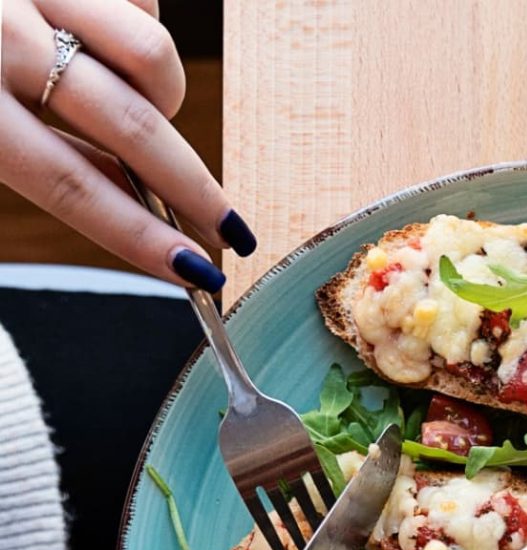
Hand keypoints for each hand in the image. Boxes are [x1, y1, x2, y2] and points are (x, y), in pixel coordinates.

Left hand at [0, 0, 249, 290]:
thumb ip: (31, 158)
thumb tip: (127, 198)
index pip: (71, 185)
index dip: (139, 235)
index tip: (194, 271)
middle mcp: (5, 41)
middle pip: (132, 127)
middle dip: (194, 187)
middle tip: (230, 227)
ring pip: (152, 55)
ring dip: (165, 94)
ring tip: (149, 108)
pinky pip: (140, 3)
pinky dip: (138, 28)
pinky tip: (108, 38)